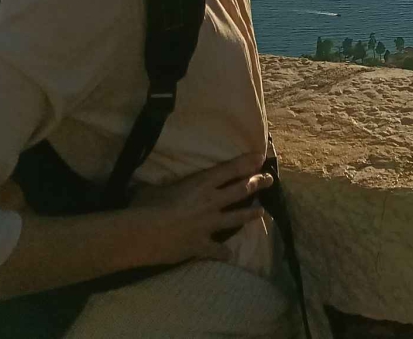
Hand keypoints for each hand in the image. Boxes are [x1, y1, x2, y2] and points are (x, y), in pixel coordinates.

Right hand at [128, 153, 272, 264]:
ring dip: (251, 214)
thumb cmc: (145, 206)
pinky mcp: (202, 245)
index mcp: (201, 184)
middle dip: (258, 183)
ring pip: (237, 218)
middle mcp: (211, 202)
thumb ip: (160, 187)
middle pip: (241, 190)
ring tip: (262, 211)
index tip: (260, 157)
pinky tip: (228, 255)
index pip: (230, 169)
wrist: (142, 233)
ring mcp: (209, 224)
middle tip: (270, 179)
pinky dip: (223, 252)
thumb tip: (143, 184)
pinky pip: (217, 250)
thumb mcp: (153, 189)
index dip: (247, 162)